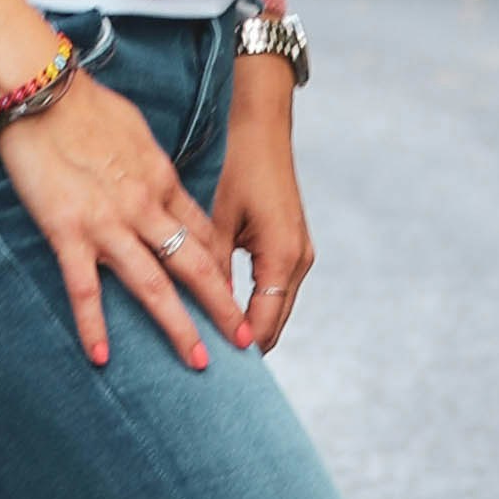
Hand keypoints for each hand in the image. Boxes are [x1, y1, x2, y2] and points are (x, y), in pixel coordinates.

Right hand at [0, 67, 251, 376]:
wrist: (43, 90)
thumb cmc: (85, 104)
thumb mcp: (135, 132)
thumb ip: (150, 165)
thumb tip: (158, 182)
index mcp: (161, 181)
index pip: (201, 234)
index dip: (221, 270)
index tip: (234, 296)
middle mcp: (145, 207)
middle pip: (194, 266)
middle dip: (222, 308)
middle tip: (244, 344)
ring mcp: (108, 223)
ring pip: (154, 286)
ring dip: (179, 328)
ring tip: (199, 363)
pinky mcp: (69, 231)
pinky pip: (85, 288)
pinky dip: (94, 325)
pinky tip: (101, 357)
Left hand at [207, 55, 312, 349]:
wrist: (265, 132)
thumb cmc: (242, 168)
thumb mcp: (220, 220)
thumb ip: (213, 267)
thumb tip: (199, 310)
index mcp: (282, 257)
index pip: (263, 323)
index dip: (239, 347)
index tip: (210, 365)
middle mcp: (298, 261)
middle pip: (274, 323)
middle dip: (246, 344)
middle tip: (208, 363)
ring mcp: (300, 255)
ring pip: (276, 308)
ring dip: (251, 326)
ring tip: (214, 344)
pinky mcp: (294, 247)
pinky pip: (276, 290)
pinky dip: (256, 305)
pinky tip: (227, 312)